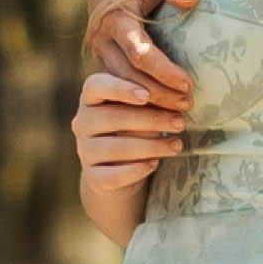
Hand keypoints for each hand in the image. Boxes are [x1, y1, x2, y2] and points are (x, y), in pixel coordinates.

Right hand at [71, 69, 192, 201]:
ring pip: (115, 148)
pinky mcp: (93, 177)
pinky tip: (154, 164)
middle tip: (180, 122)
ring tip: (177, 145)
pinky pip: (112, 175)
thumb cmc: (135, 127)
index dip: (119, 89)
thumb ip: (150, 102)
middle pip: (111, 117)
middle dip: (150, 120)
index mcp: (91, 97)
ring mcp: (85, 151)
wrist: (120, 168)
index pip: (96, 86)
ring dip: (151, 146)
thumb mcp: (141, 109)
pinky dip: (135, 171)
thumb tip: (177, 100)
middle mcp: (82, 122)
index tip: (146, 96)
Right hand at [78, 0, 198, 116]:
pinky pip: (119, 82)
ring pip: (122, 84)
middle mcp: (103, 38)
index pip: (140, 52)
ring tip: (179, 113)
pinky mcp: (103, 56)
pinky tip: (161, 108)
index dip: (164, 71)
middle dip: (159, 93)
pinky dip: (139, 97)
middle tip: (188, 105)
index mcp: (116, 18)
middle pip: (129, 76)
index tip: (188, 83)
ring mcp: (100, 50)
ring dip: (150, 100)